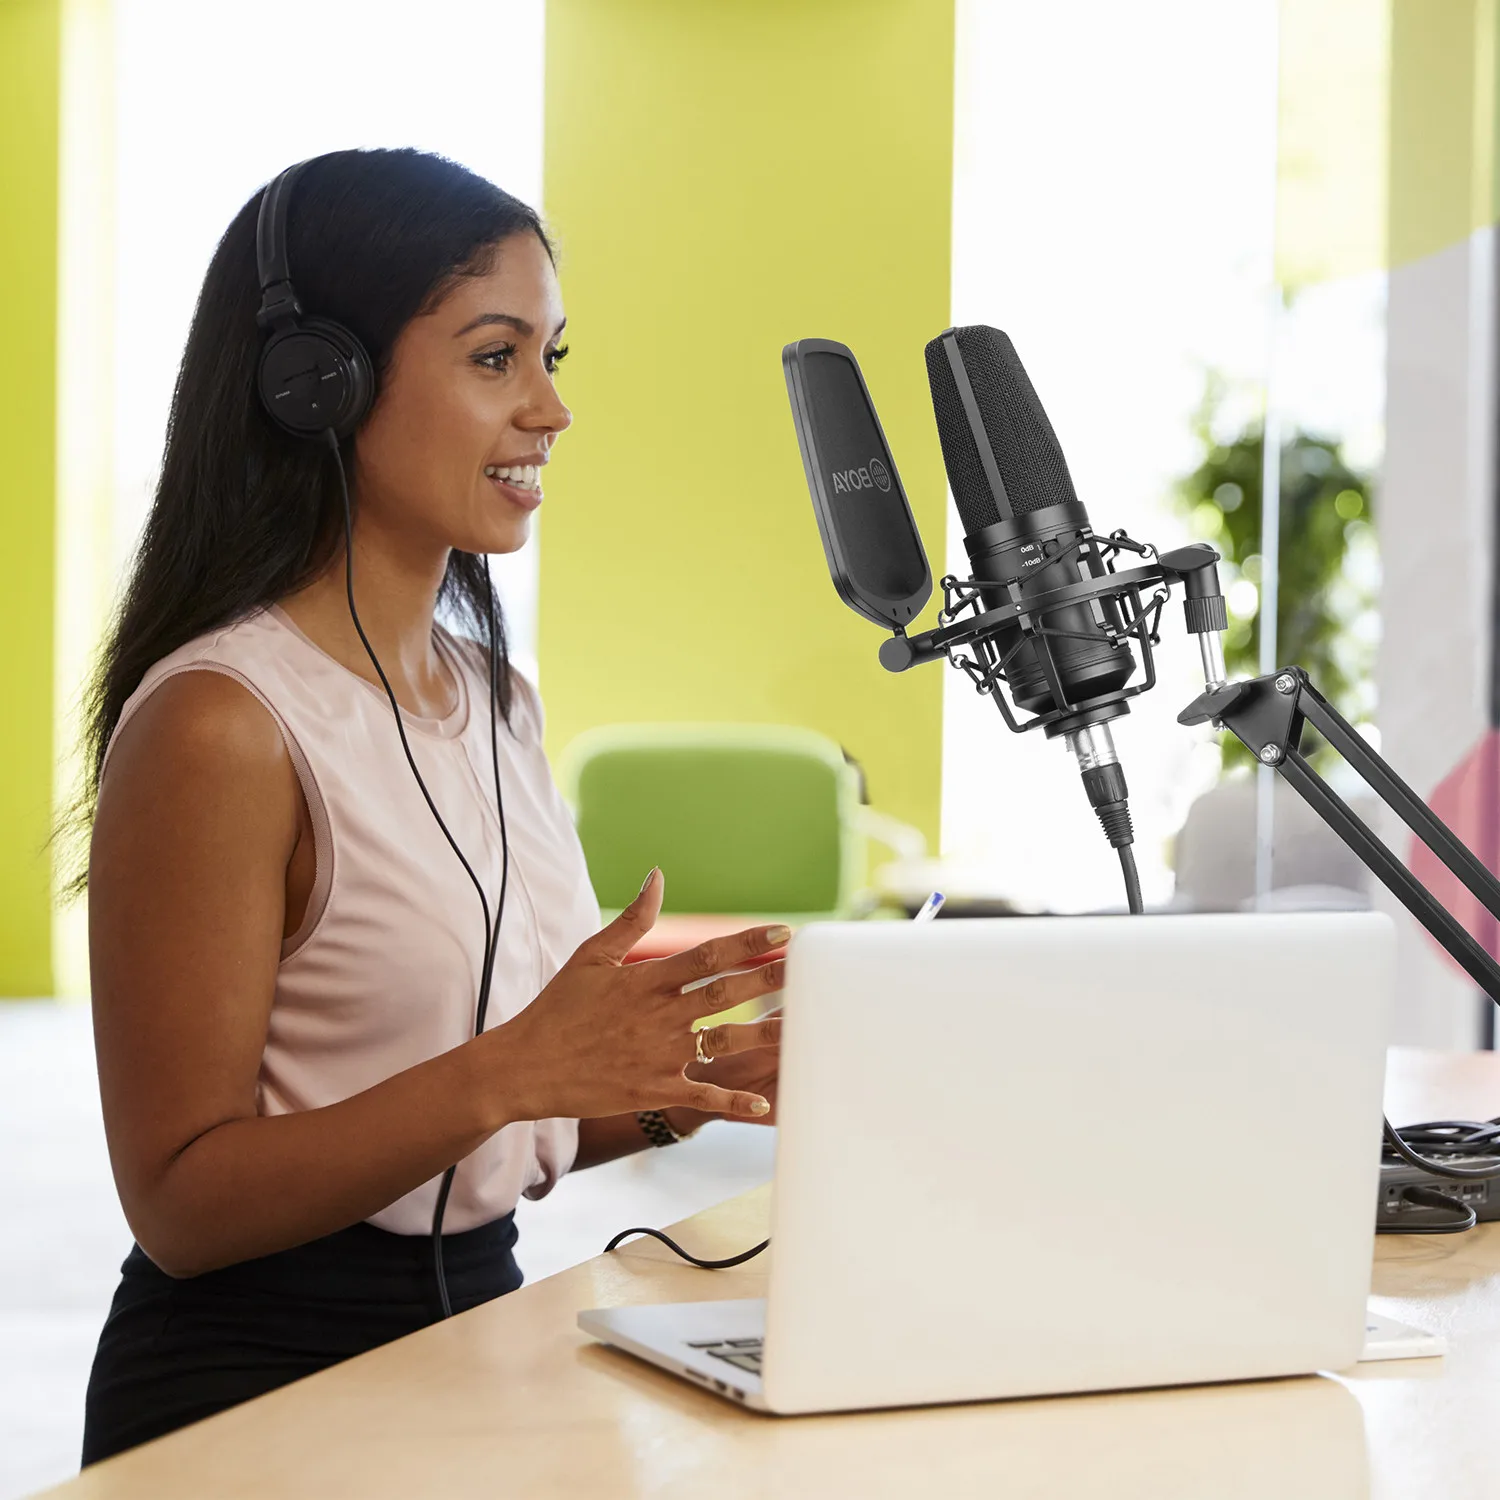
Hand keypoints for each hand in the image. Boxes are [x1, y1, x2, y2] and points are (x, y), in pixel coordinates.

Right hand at [489, 869, 786, 1123]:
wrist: (526, 1066)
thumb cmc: (558, 1007)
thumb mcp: (592, 955)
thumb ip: (633, 918)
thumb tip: (658, 876)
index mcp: (646, 980)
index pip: (708, 954)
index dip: (749, 941)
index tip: (784, 932)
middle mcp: (659, 1015)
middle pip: (726, 993)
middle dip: (770, 980)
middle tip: (809, 970)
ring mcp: (658, 1054)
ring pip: (724, 1042)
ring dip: (767, 1035)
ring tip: (805, 1027)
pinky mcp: (653, 1089)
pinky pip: (702, 1094)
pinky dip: (734, 1102)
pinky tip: (767, 1104)